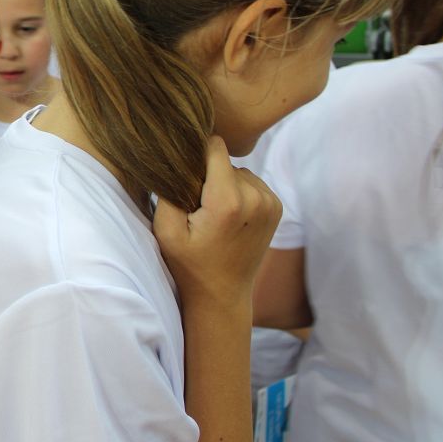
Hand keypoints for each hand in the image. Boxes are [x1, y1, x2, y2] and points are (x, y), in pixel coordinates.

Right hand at [153, 136, 281, 309]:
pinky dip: (237, 192)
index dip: (196, 154)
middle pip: (224, 161)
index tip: (185, 174)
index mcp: (228, 201)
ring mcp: (270, 202)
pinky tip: (227, 216)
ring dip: (223, 183)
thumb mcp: (166, 230)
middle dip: (207, 175)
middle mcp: (255, 198)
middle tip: (196, 207)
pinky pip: (250, 182)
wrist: (222, 294)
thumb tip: (177, 158)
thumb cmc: (188, 264)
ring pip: (238, 170)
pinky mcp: (277, 206)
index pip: (215, 147)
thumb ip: (170, 188)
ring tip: (211, 213)